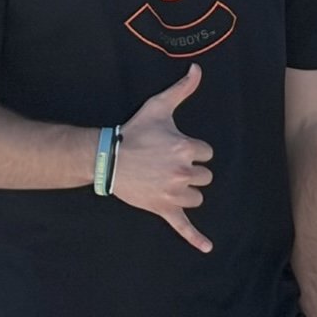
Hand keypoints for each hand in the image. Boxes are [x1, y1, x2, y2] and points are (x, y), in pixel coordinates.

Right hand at [112, 64, 214, 252]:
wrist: (107, 159)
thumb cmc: (136, 132)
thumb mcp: (159, 107)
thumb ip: (182, 88)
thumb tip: (198, 69)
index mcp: (187, 149)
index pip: (207, 152)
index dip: (194, 149)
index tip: (175, 146)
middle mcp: (183, 172)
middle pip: (205, 176)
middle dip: (191, 170)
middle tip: (169, 164)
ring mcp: (174, 194)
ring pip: (198, 197)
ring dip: (189, 191)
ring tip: (169, 181)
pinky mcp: (164, 209)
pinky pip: (184, 227)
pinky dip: (196, 238)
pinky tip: (208, 248)